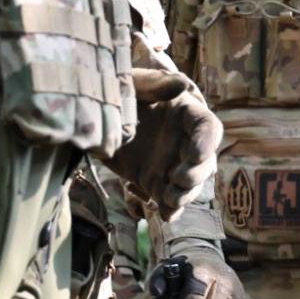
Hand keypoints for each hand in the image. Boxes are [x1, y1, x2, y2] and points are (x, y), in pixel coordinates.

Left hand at [105, 68, 221, 219]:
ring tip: (168, 199)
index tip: (194, 155)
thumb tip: (181, 83)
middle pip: (205, 162)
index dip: (207, 143)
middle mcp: (184, 141)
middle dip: (195, 175)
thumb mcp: (132, 84)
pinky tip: (165, 215)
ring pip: (190, 185)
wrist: (91, 118)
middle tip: (176, 179)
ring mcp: (171, 163)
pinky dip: (170, 210)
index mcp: (185, 113)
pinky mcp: (155, 181)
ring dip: (184, 195)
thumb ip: (154, 83)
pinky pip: (169, 200)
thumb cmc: (116, 92)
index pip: (208, 128)